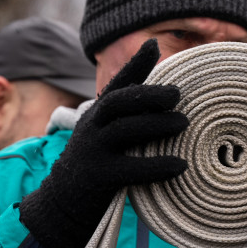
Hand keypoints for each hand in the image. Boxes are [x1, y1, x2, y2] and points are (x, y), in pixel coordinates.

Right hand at [20, 39, 187, 247]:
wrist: (63, 203)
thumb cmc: (96, 165)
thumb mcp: (105, 135)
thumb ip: (128, 118)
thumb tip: (165, 99)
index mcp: (97, 115)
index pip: (116, 85)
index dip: (134, 64)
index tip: (153, 44)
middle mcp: (92, 128)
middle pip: (118, 102)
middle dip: (147, 94)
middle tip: (177, 94)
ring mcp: (93, 151)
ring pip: (124, 130)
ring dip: (156, 125)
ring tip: (184, 123)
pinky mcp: (98, 177)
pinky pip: (131, 169)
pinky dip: (156, 166)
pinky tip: (180, 166)